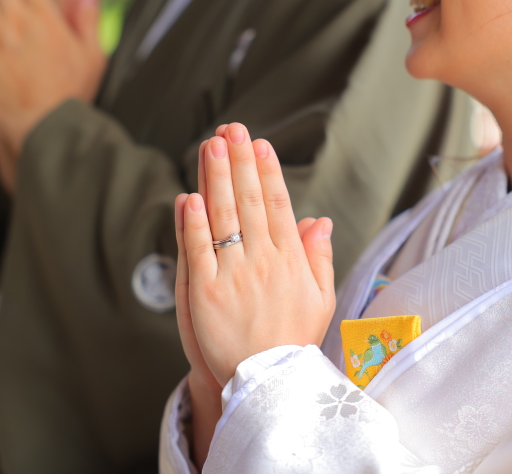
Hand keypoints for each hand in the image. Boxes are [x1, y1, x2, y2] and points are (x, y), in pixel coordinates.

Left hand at [178, 123, 335, 386]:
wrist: (269, 382)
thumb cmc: (294, 339)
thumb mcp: (321, 298)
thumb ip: (319, 257)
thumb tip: (319, 220)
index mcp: (291, 260)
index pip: (278, 206)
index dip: (267, 173)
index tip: (260, 145)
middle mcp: (264, 262)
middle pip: (249, 203)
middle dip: (240, 162)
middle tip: (231, 129)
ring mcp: (234, 276)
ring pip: (223, 218)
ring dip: (216, 179)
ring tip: (211, 146)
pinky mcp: (206, 293)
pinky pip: (198, 251)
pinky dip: (193, 223)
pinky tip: (190, 196)